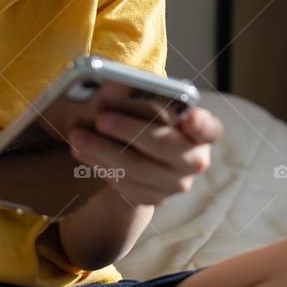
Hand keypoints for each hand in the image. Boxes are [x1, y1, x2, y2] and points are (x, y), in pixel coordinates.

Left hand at [68, 103, 222, 207]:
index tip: (190, 115)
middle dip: (129, 130)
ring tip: (76, 136)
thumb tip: (111, 88)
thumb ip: (143, 97)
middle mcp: (194, 160)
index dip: (202, 123)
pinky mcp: (152, 198)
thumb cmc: (148, 119)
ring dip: (102, 150)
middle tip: (101, 118)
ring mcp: (175, 184)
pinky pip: (123, 183)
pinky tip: (80, 151)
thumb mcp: (150, 105)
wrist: (143, 156)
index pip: (209, 128)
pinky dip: (98, 165)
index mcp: (203, 132)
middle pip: (163, 146)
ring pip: (137, 168)